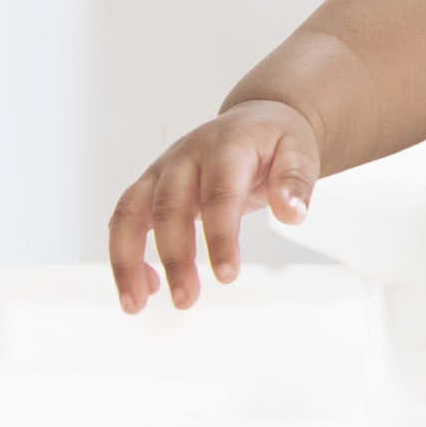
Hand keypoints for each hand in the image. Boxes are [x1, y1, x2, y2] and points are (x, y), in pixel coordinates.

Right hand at [109, 99, 319, 312]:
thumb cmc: (277, 142)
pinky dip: (125, 255)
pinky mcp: (150, 186)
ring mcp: (163, 170)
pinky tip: (147, 287)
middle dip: (175, 257)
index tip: (227, 276)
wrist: (257, 121)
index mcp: (227, 146)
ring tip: (134, 305)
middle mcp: (186, 156)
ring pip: (131, 212)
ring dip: (127, 260)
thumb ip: (295, 181)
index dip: (220, 236)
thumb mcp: (300, 152)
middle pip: (170, 206)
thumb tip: (293, 214)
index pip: (220, 194)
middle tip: (187, 300)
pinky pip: (125, 220)